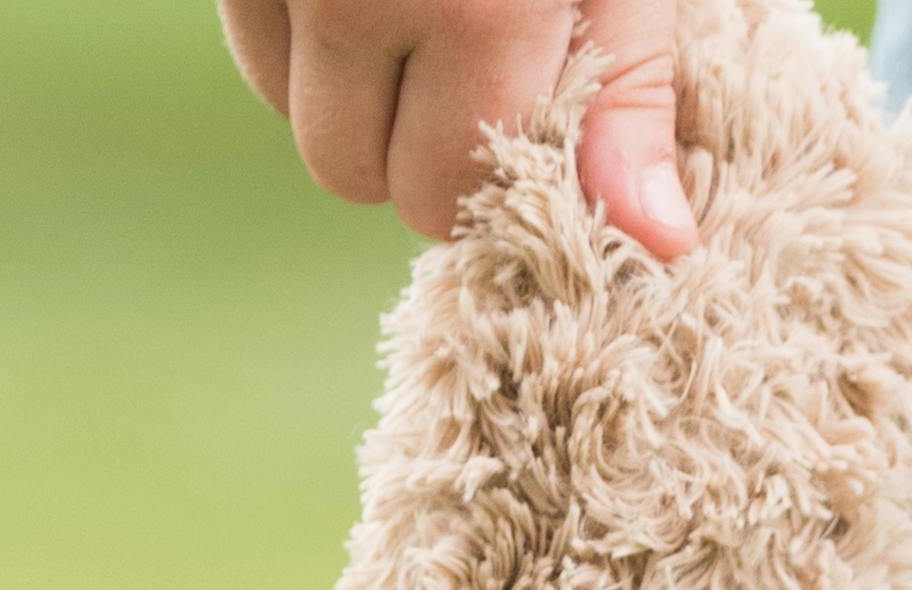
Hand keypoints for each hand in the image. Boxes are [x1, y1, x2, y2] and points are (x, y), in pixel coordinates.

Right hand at [218, 0, 692, 262]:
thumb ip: (632, 88)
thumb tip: (657, 245)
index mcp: (474, 7)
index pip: (442, 197)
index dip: (490, 162)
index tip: (528, 91)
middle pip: (347, 172)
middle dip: (407, 133)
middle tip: (467, 40)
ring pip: (289, 109)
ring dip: (349, 85)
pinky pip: (254, 40)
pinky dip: (301, 25)